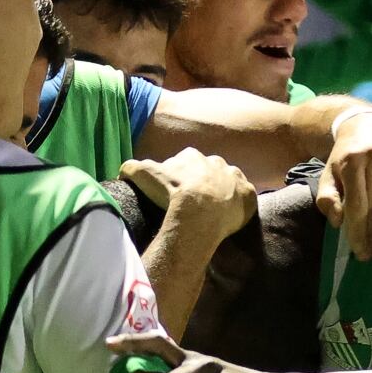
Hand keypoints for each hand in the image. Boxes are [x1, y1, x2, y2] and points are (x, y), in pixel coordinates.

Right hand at [120, 147, 256, 243]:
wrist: (197, 211)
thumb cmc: (170, 193)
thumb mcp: (143, 174)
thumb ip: (132, 167)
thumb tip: (123, 169)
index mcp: (192, 156)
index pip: (186, 162)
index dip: (181, 176)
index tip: (176, 190)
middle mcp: (216, 162)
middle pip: (210, 170)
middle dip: (204, 182)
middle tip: (195, 202)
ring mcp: (234, 177)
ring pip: (229, 181)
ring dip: (224, 192)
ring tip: (214, 210)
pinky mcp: (248, 194)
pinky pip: (245, 197)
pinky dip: (240, 205)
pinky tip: (231, 217)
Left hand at [315, 110, 371, 260]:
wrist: (367, 121)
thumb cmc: (345, 154)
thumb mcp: (328, 172)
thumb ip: (327, 197)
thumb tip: (338, 221)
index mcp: (351, 160)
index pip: (356, 204)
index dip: (358, 230)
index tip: (359, 251)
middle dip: (371, 232)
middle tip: (369, 254)